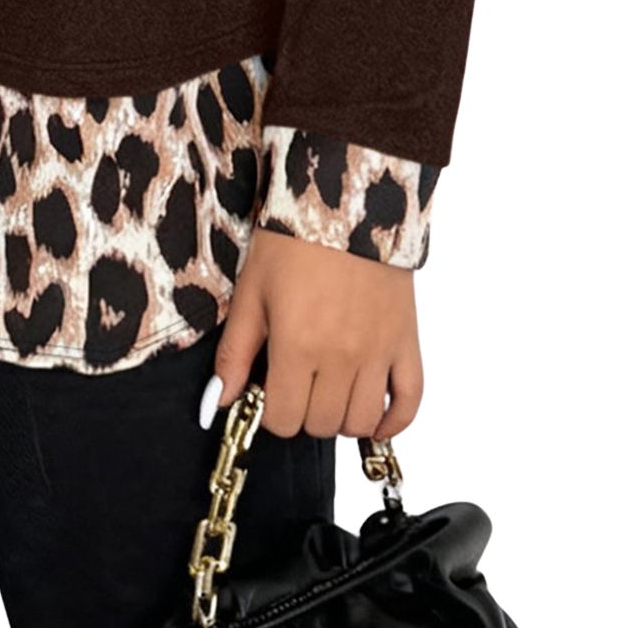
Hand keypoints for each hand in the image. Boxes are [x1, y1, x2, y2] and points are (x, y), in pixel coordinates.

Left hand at [205, 229, 423, 441]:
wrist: (346, 203)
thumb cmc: (294, 242)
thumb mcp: (251, 292)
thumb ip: (234, 354)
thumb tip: (216, 403)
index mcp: (297, 344)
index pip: (282, 419)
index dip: (269, 412)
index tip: (268, 390)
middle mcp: (341, 356)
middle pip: (320, 424)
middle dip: (301, 413)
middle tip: (295, 385)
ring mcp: (379, 352)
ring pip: (361, 421)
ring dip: (339, 417)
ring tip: (327, 391)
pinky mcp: (407, 341)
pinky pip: (411, 401)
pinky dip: (395, 422)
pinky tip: (375, 420)